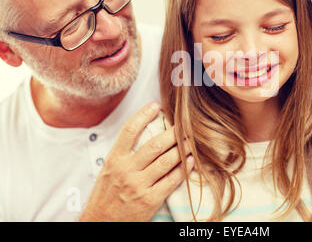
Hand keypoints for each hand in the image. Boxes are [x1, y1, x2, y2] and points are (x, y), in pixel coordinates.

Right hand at [79, 103, 193, 221]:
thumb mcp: (109, 170)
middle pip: (154, 145)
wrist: (101, 223)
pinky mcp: (150, 200)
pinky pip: (171, 180)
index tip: (156, 105)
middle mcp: (126, 170)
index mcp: (114, 160)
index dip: (143, 115)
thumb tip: (144, 133)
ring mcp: (138, 185)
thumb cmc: (106, 196)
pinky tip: (191, 162)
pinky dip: (184, 169)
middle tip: (185, 124)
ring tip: (192, 141)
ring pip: (166, 161)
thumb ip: (124, 154)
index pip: (129, 131)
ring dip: (182, 149)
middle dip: (173, 132)